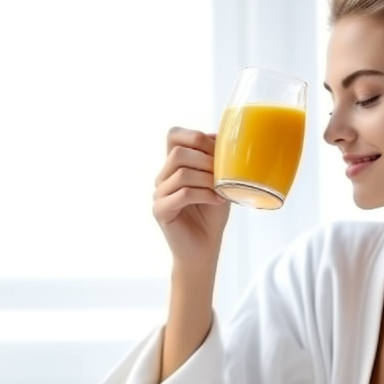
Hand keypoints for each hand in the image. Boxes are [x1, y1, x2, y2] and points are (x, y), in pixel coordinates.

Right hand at [152, 127, 229, 264]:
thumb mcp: (220, 182)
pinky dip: (204, 195)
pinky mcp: (160, 211)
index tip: (218, 151)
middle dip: (205, 159)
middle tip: (223, 174)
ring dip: (207, 179)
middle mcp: (163, 177)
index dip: (195, 136)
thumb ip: (218, 161)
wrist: (204, 248)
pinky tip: (218, 200)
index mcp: (174, 165)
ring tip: (222, 189)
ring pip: (181, 173)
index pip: (173, 135)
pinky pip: (182, 194)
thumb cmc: (212, 214)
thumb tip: (225, 137)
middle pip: (178, 152)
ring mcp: (159, 194)